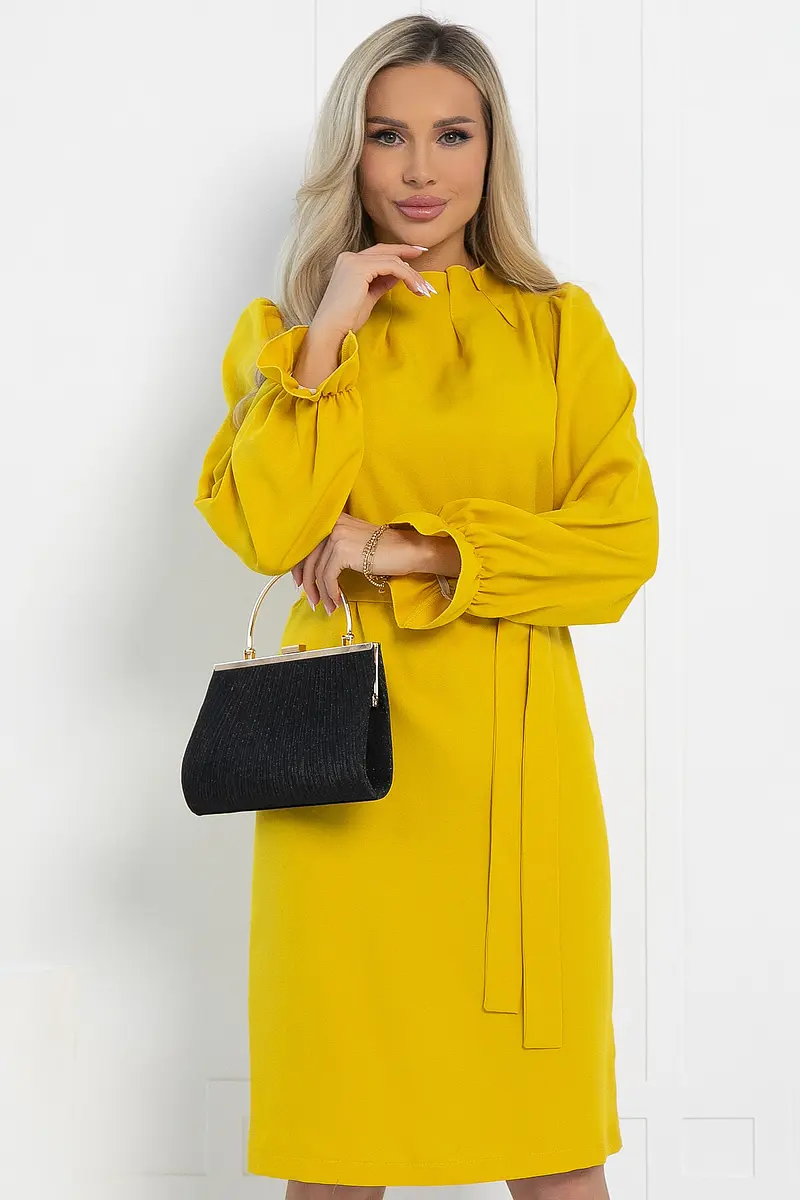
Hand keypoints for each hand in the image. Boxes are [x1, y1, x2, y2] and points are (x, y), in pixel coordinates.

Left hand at [289, 512, 430, 614]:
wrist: (408, 549)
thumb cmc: (386, 549)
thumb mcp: (355, 543)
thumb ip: (335, 550)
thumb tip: (317, 573)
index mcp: (334, 520)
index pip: (307, 545)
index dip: (301, 567)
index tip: (301, 583)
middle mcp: (333, 525)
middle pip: (309, 558)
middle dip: (309, 583)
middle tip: (312, 600)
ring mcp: (337, 536)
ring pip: (318, 571)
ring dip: (322, 593)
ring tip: (327, 606)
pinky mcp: (342, 550)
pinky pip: (328, 577)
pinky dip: (330, 592)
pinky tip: (336, 600)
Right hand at [310, 244, 434, 339]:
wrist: (331, 329)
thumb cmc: (347, 319)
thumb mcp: (369, 296)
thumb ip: (381, 282)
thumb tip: (398, 275)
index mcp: (349, 262)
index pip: (379, 252)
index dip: (399, 252)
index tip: (417, 253)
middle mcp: (350, 257)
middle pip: (387, 252)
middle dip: (409, 255)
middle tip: (426, 259)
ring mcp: (354, 261)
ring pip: (393, 260)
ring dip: (412, 275)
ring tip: (423, 289)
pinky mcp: (360, 268)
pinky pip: (392, 267)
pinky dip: (407, 276)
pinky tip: (415, 288)